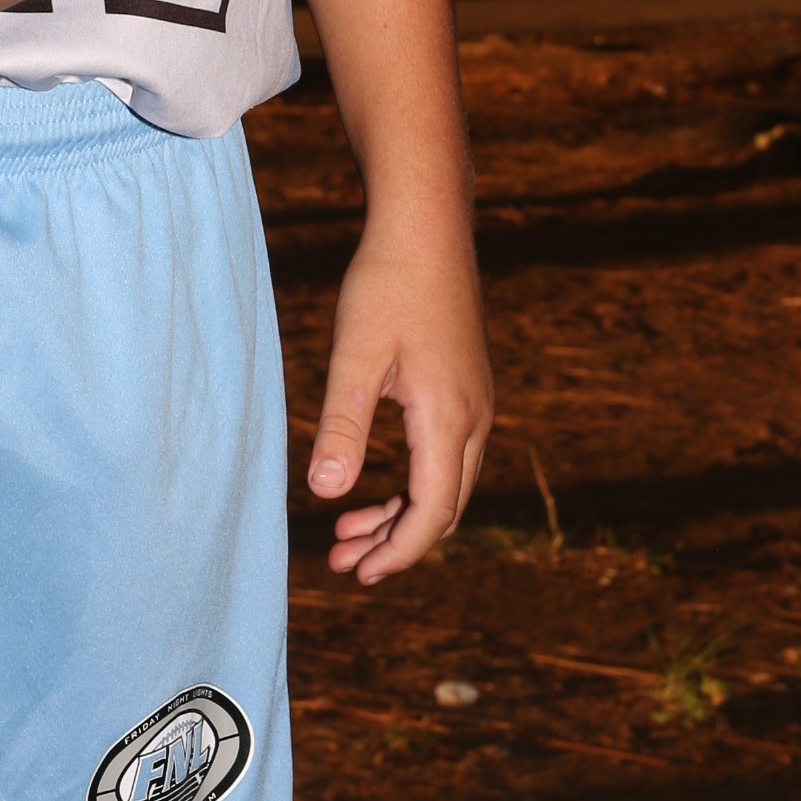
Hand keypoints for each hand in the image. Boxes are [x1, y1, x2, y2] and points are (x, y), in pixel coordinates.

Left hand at [306, 232, 491, 583]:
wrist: (427, 226)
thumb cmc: (387, 284)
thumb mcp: (354, 355)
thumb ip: (341, 426)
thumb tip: (325, 494)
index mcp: (448, 418)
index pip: (432, 513)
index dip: (396, 552)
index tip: (357, 574)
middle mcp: (474, 418)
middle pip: (444, 508)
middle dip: (394, 542)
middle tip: (340, 560)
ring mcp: (475, 402)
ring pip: (446, 484)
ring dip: (401, 514)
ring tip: (346, 532)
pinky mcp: (466, 387)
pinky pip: (447, 457)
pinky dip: (413, 482)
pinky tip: (372, 482)